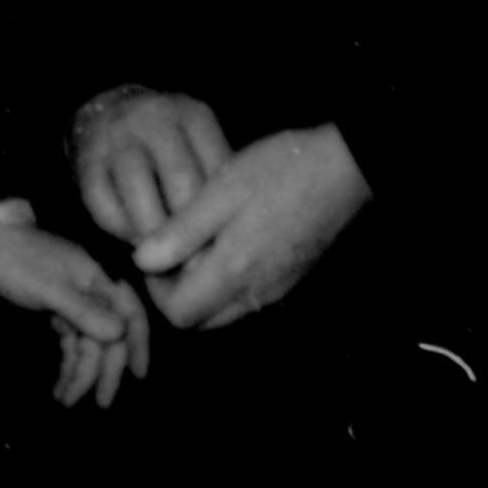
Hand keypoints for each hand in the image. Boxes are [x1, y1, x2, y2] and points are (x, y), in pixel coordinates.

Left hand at [0, 214, 151, 407]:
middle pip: (110, 336)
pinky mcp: (59, 311)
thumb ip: (83, 311)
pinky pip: (71, 343)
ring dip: (81, 373)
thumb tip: (119, 334)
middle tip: (101, 403)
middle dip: (105, 370)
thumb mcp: (48, 287)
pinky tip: (61, 385)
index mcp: (98, 279)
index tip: (137, 375)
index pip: (131, 313)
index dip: (138, 344)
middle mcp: (94, 291)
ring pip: (89, 344)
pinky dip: (68, 364)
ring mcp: (76, 302)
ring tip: (65, 401)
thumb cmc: (16, 259)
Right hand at [71, 89, 233, 241]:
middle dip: (189, 225)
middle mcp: (155, 118)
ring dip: (153, 231)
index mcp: (194, 116)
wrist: (111, 114)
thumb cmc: (170, 146)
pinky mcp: (87, 158)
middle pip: (180, 177)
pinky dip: (119, 227)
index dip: (222, 211)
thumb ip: (215, 182)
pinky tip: (134, 238)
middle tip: (194, 260)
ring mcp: (117, 135)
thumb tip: (224, 240)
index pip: (217, 166)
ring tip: (164, 254)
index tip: (222, 244)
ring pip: (138, 190)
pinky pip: (101, 200)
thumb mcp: (199, 147)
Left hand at [129, 125, 369, 330]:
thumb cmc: (280, 170)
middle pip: (200, 321)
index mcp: (235, 272)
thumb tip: (141, 262)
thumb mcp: (220, 191)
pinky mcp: (290, 279)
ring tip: (199, 239)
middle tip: (173, 248)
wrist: (345, 166)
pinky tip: (229, 239)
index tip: (156, 252)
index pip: (179, 316)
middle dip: (177, 294)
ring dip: (203, 288)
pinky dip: (228, 282)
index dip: (156, 291)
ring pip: (223, 311)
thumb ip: (179, 232)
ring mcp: (277, 289)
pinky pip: (247, 297)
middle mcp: (257, 293)